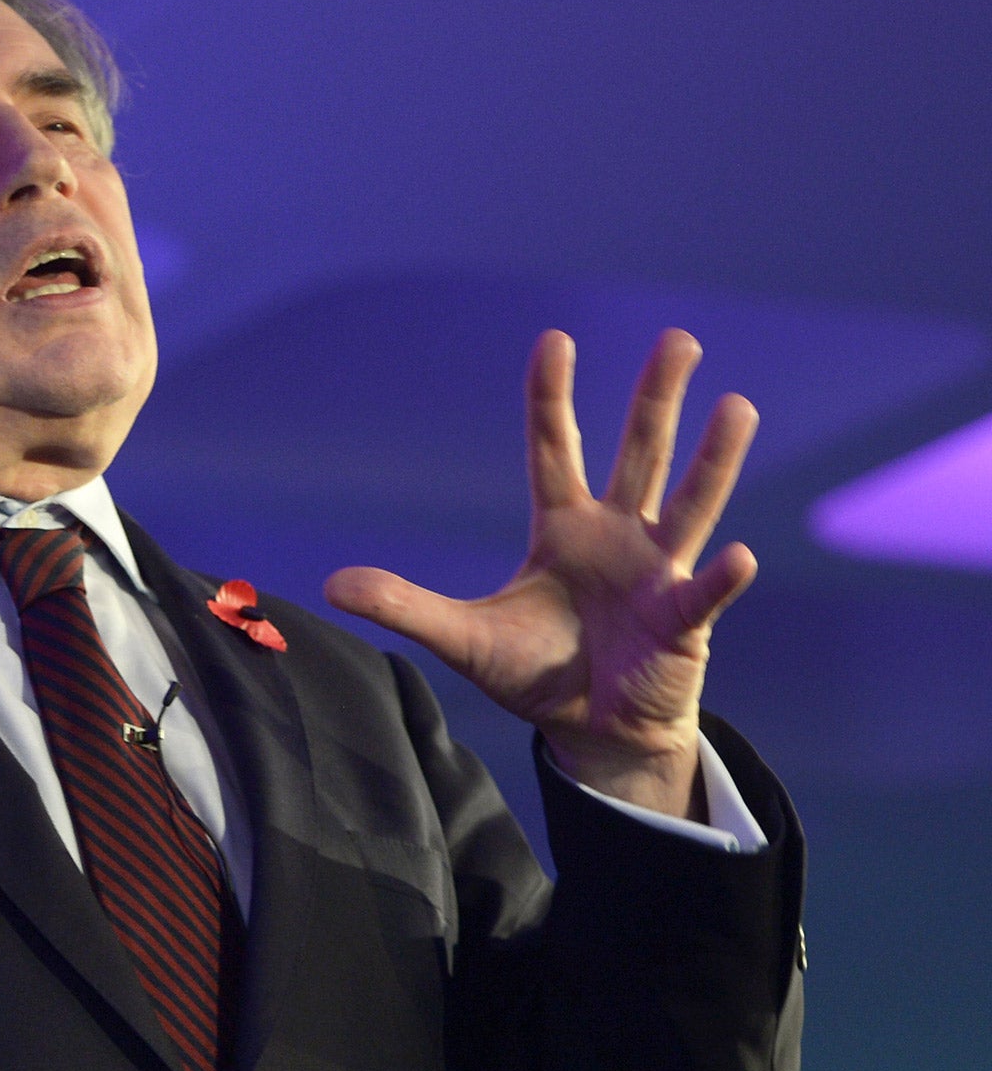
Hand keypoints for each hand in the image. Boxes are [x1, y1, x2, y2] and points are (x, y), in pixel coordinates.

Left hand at [324, 329, 758, 818]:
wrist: (593, 731)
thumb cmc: (536, 674)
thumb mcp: (462, 639)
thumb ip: (404, 608)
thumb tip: (331, 585)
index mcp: (564, 529)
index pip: (556, 449)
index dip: (552, 398)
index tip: (555, 339)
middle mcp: (618, 536)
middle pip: (640, 453)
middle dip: (658, 398)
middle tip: (679, 338)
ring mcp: (658, 572)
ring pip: (690, 503)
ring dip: (713, 459)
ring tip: (736, 406)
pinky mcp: (683, 621)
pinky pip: (704, 593)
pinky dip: (721, 577)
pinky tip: (739, 556)